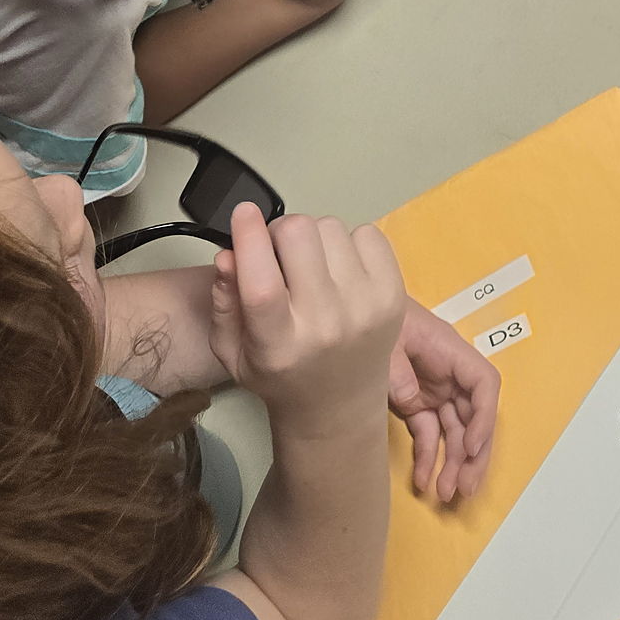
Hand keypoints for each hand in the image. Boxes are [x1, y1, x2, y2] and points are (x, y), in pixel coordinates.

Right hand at [209, 204, 404, 440]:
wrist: (339, 407)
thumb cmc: (280, 375)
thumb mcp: (234, 353)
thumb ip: (225, 304)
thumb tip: (227, 254)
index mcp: (279, 345)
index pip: (263, 284)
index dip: (250, 239)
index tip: (243, 212)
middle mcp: (326, 325)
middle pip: (300, 235)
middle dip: (281, 232)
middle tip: (279, 252)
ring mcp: (366, 308)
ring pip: (331, 227)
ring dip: (314, 238)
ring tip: (312, 268)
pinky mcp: (394, 295)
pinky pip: (367, 232)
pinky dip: (349, 242)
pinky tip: (341, 271)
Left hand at [388, 298, 499, 503]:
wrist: (353, 312)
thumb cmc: (375, 320)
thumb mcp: (386, 343)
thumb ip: (400, 372)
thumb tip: (413, 402)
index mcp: (449, 351)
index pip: (484, 384)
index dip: (484, 418)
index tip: (470, 447)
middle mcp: (449, 374)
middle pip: (474, 416)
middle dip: (474, 455)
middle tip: (465, 488)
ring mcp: (434, 390)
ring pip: (455, 431)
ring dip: (454, 464)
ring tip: (446, 494)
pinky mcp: (416, 403)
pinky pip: (429, 434)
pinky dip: (428, 457)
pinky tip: (422, 480)